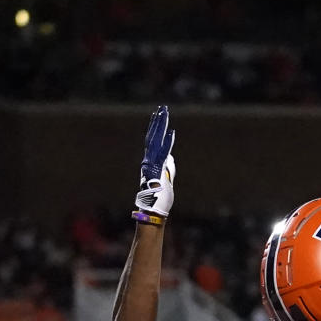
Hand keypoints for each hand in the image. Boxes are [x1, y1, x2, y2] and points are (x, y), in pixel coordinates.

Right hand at [133, 105, 174, 221]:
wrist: (153, 212)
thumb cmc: (160, 200)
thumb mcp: (167, 181)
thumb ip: (168, 168)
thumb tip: (170, 157)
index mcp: (151, 163)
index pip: (154, 142)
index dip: (156, 129)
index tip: (159, 117)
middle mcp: (149, 161)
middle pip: (153, 137)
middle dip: (158, 123)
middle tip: (162, 108)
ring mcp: (151, 165)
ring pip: (156, 141)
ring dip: (161, 127)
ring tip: (164, 113)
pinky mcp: (155, 170)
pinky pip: (162, 153)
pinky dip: (167, 143)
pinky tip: (171, 132)